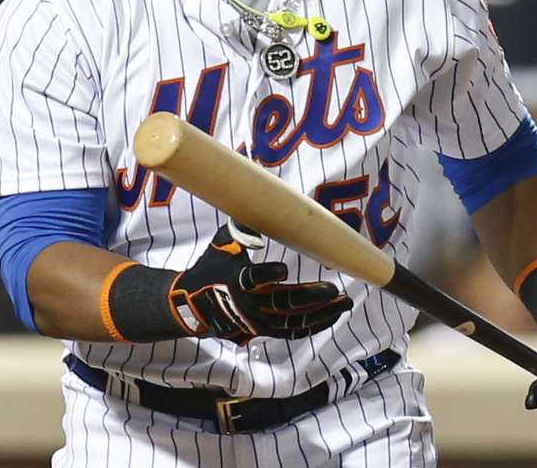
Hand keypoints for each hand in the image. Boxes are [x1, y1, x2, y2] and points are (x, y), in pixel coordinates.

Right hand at [168, 220, 351, 344]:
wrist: (192, 304)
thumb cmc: (212, 266)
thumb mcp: (221, 243)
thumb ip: (241, 227)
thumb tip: (259, 204)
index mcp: (236, 280)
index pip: (253, 279)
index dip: (268, 274)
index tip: (284, 268)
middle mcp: (248, 305)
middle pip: (284, 304)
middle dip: (311, 298)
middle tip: (335, 290)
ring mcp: (258, 322)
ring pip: (294, 322)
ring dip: (321, 314)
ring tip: (344, 303)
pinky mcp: (264, 331)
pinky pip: (294, 332)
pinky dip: (314, 326)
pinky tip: (333, 316)